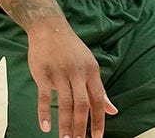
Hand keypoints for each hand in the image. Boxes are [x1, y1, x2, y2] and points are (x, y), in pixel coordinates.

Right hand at [27, 21, 117, 137]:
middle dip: (81, 126)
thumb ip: (99, 89)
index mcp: (91, 71)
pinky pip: (44, 96)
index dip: (98, 120)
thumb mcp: (89, 65)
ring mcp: (59, 72)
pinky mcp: (42, 73)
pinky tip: (45, 127)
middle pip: (81, 104)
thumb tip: (112, 110)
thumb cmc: (70, 49)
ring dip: (65, 123)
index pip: (97, 100)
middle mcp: (76, 72)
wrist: (48, 27)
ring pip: (64, 102)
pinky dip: (44, 113)